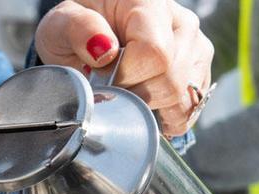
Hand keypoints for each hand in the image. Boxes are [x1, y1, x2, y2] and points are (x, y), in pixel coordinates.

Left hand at [35, 0, 212, 135]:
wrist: (91, 33)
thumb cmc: (76, 29)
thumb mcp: (60, 25)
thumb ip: (77, 30)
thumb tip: (105, 51)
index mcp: (148, 4)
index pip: (155, 53)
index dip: (127, 78)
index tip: (102, 80)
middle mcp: (181, 22)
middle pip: (173, 79)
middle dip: (136, 97)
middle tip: (111, 91)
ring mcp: (195, 47)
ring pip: (184, 97)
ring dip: (150, 108)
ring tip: (126, 95)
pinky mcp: (198, 71)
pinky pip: (189, 108)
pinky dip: (165, 117)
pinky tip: (144, 108)